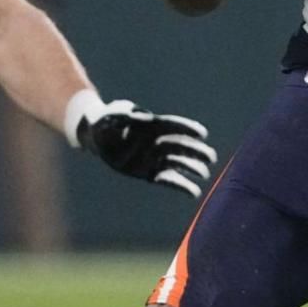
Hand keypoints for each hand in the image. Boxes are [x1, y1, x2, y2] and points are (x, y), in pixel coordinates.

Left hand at [66, 91, 217, 197]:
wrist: (96, 138)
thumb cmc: (104, 121)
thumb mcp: (110, 115)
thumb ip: (125, 115)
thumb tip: (145, 116)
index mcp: (151, 126)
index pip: (173, 126)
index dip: (187, 129)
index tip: (203, 133)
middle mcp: (156, 142)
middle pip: (180, 146)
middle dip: (195, 151)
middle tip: (211, 157)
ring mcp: (153, 158)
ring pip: (178, 163)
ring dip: (192, 168)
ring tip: (205, 174)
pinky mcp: (149, 173)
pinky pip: (168, 180)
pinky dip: (181, 185)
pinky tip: (195, 192)